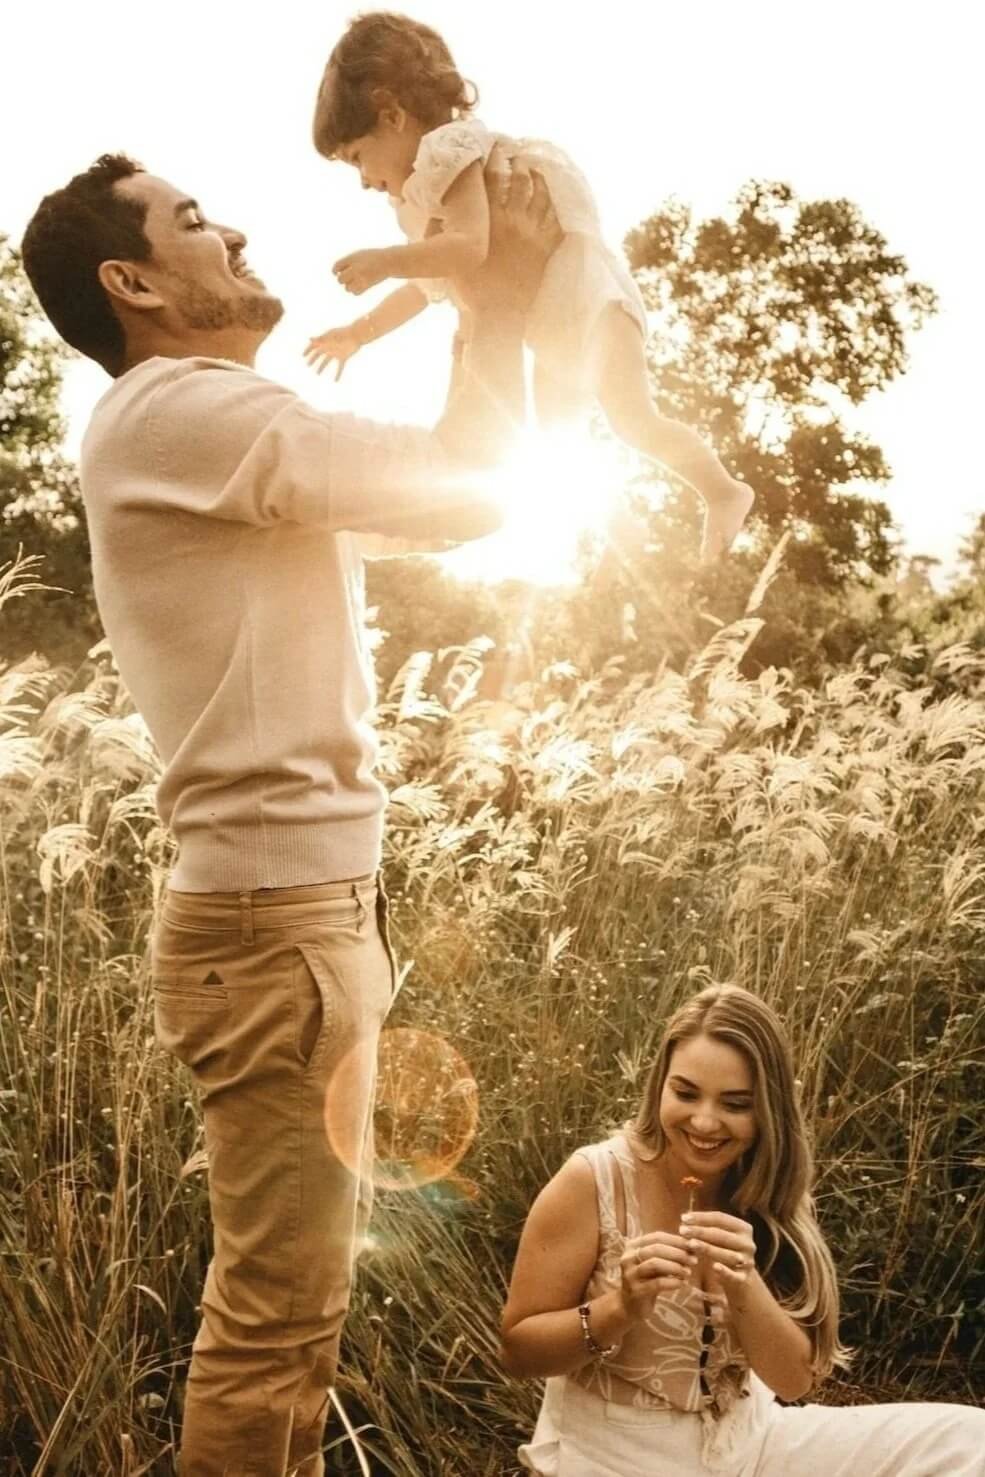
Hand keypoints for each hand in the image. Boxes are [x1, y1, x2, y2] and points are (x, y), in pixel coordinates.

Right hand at [304, 324, 365, 380]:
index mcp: (325, 341)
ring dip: (322, 367)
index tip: (303, 356)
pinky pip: (340, 367)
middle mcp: (330, 347)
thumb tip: (310, 339)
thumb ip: (320, 338)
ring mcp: (336, 353)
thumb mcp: (330, 335)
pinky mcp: (343, 357)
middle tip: (308, 365)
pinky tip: (335, 381)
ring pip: (327, 361)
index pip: (314, 346)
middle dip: (313, 359)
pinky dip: (338, 374)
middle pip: (319, 354)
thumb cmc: (343, 333)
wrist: (356, 335)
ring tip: (317, 373)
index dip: (308, 350)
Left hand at [333, 248, 389, 295]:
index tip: (337, 273)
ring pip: (347, 288)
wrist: (387, 262)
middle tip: (348, 278)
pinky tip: (360, 286)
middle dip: (342, 280)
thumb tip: (337, 273)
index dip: (335, 271)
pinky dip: (356, 291)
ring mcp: (361, 277)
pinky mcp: (367, 285)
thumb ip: (347, 262)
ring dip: (349, 287)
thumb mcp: (358, 255)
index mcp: (352, 258)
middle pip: (340, 280)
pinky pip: (355, 293)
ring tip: (355, 282)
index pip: (336, 267)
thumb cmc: (372, 257)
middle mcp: (355, 268)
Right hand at [454, 144, 561, 316]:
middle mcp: (513, 220)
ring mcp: (533, 232)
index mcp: (488, 220)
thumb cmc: (473, 292)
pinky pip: (555, 216)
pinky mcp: (547, 247)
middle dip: (516, 162)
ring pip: (540, 193)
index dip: (492, 158)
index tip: (491, 147)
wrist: (501, 316)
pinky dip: (552, 202)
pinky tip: (548, 195)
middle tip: (514, 154)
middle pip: (518, 178)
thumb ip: (441, 235)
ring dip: (536, 176)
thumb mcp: (450, 259)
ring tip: (532, 168)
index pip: (491, 177)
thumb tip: (435, 217)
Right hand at [618, 1231, 697, 1317]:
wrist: (630, 1305)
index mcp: (633, 1246)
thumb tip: (692, 1246)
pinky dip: (672, 1282)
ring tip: (688, 1272)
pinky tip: (682, 1284)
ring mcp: (630, 1274)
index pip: (657, 1237)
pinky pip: (657, 1283)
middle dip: (678, 1253)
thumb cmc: (646, 1280)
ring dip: (675, 1267)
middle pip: (656, 1248)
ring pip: (655, 1264)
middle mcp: (628, 1257)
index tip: (693, 1245)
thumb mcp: (654, 1264)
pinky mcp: (635, 1290)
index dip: (676, 1240)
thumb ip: (668, 1254)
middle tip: (694, 1260)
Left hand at [679, 1211, 756, 1301]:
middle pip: (722, 1235)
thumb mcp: (720, 1237)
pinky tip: (714, 1267)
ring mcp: (748, 1261)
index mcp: (744, 1228)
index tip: (683, 1219)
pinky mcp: (744, 1278)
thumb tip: (684, 1219)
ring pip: (726, 1254)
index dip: (701, 1217)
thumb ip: (707, 1228)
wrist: (741, 1278)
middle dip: (700, 1232)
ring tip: (690, 1244)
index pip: (721, 1219)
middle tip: (682, 1230)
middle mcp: (748, 1243)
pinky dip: (725, 1272)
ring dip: (708, 1248)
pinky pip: (734, 1275)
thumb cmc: (725, 1250)